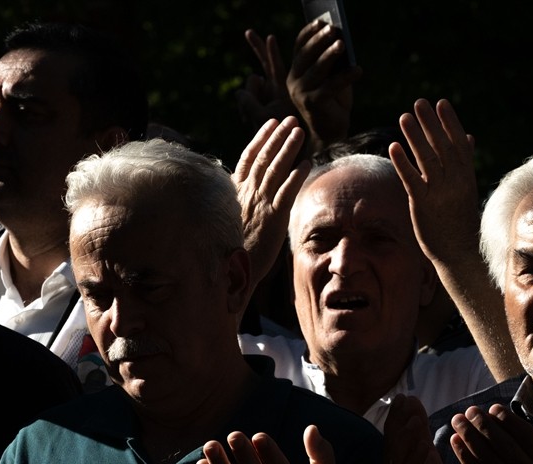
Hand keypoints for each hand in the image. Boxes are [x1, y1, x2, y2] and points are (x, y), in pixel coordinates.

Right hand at [233, 115, 309, 287]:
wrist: (227, 274)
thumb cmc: (227, 250)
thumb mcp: (225, 220)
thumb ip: (235, 203)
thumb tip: (241, 195)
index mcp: (233, 192)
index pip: (248, 158)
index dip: (260, 138)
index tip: (270, 123)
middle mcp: (246, 194)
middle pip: (263, 158)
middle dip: (277, 136)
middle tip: (290, 119)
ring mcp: (260, 205)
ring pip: (275, 169)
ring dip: (288, 148)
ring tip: (299, 132)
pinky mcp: (274, 219)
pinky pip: (287, 192)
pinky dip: (296, 176)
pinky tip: (307, 163)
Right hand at [235, 29, 296, 128]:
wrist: (280, 148)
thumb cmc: (277, 135)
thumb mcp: (262, 119)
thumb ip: (249, 103)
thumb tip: (238, 91)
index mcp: (282, 90)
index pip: (275, 67)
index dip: (271, 53)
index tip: (271, 37)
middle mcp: (274, 88)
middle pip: (264, 64)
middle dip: (257, 48)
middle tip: (249, 32)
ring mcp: (265, 94)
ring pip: (249, 85)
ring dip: (247, 97)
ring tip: (251, 118)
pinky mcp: (257, 101)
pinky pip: (243, 96)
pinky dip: (243, 107)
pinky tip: (247, 120)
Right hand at [286, 18, 359, 151]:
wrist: (331, 133)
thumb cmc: (333, 103)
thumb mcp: (332, 78)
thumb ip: (333, 63)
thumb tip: (340, 42)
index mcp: (296, 72)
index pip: (299, 47)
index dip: (308, 33)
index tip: (320, 21)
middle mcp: (294, 81)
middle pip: (306, 55)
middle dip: (320, 40)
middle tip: (332, 28)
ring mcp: (301, 93)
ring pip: (317, 69)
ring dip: (330, 54)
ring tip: (342, 44)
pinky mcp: (313, 103)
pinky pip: (331, 86)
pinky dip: (346, 77)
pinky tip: (358, 70)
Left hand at [389, 98, 480, 272]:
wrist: (461, 254)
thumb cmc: (462, 219)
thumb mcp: (467, 188)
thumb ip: (465, 162)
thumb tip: (468, 137)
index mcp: (467, 176)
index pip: (458, 143)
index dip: (450, 122)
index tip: (441, 103)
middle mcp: (455, 181)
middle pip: (442, 146)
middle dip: (431, 123)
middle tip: (419, 102)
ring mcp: (440, 193)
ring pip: (427, 160)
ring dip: (415, 137)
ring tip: (404, 117)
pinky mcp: (423, 205)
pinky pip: (412, 180)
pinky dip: (403, 163)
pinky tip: (393, 147)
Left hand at [449, 401, 532, 463]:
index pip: (525, 436)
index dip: (507, 420)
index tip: (493, 407)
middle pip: (503, 445)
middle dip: (484, 425)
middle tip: (470, 410)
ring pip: (488, 459)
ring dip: (470, 438)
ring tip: (458, 421)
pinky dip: (465, 457)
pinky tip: (455, 442)